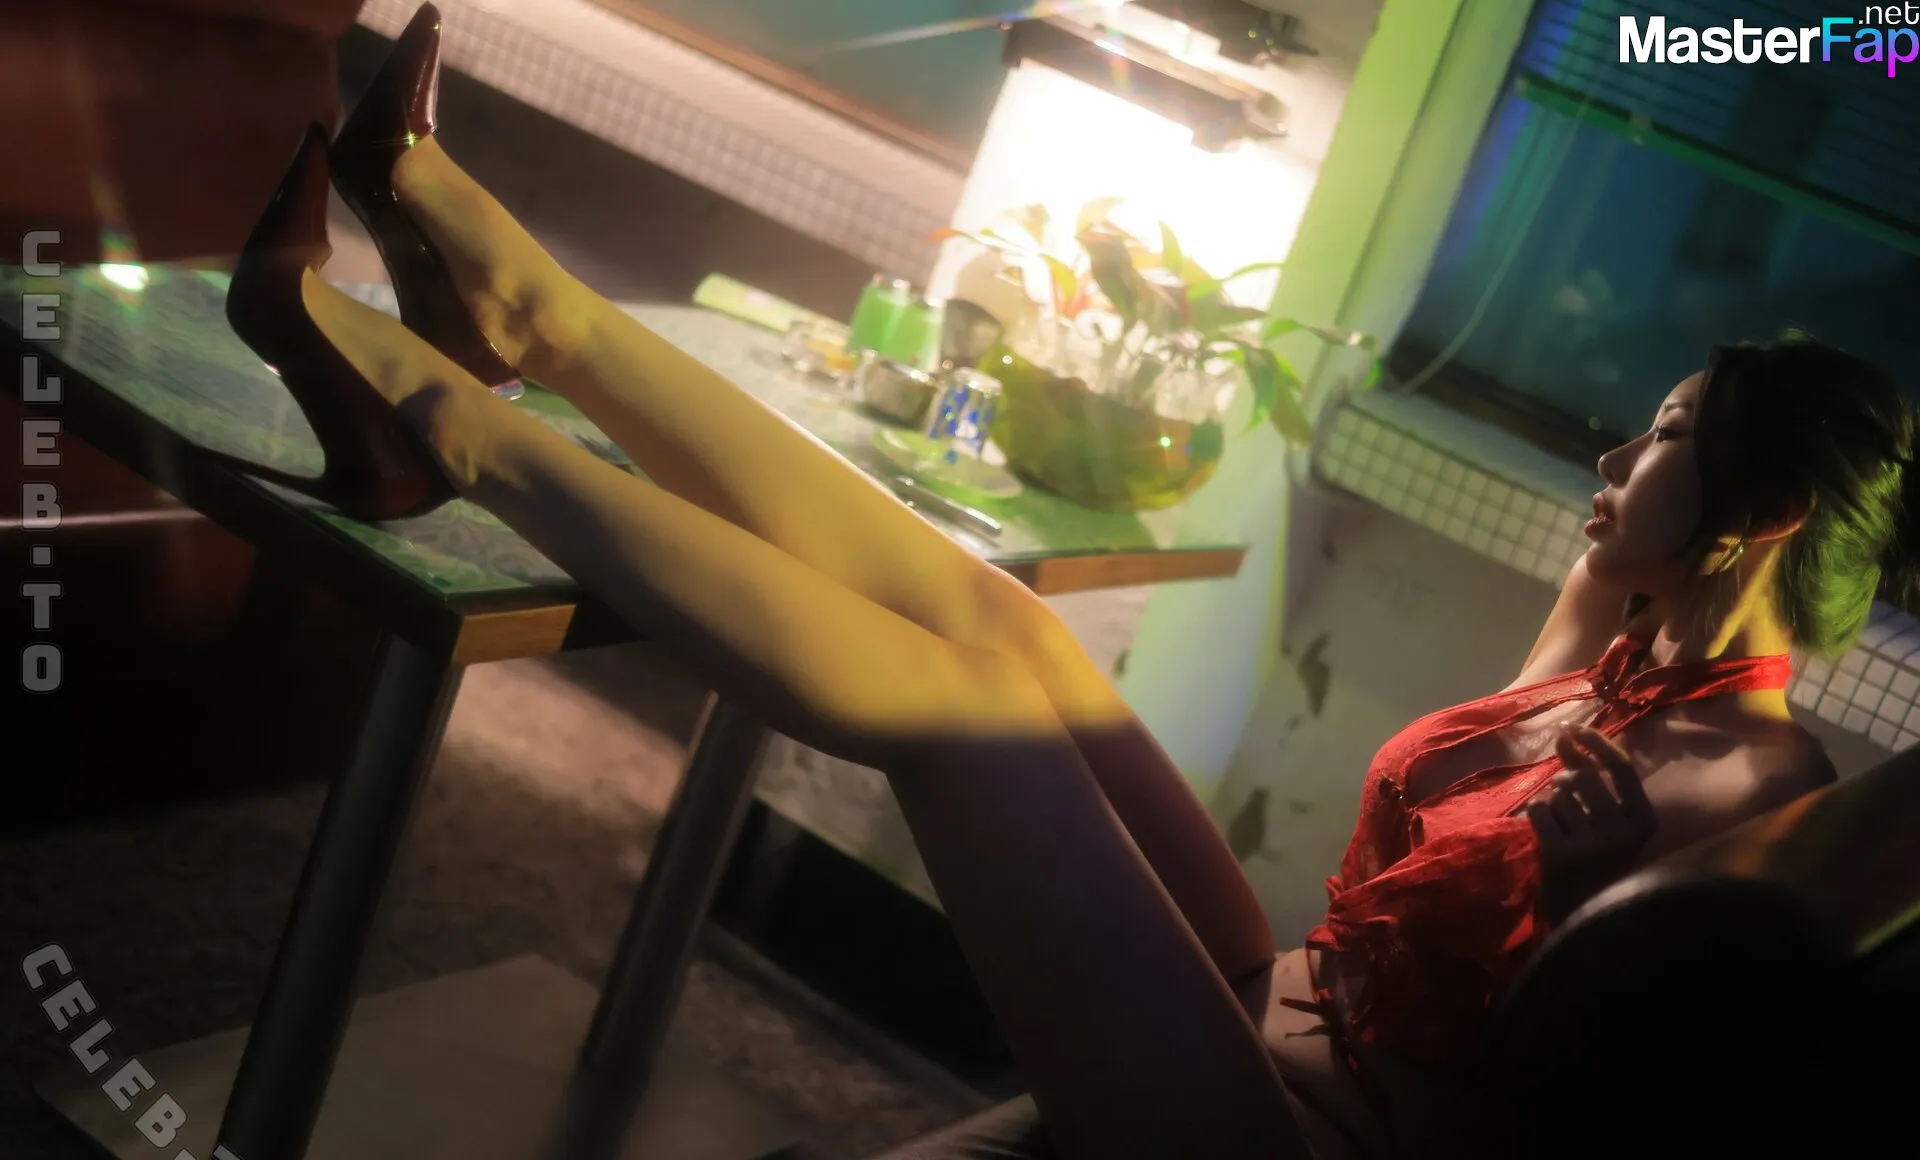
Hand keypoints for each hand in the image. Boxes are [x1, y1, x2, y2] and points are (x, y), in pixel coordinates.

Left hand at [1526, 725, 1658, 924]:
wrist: (1583, 913)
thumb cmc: (1597, 859)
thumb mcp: (1609, 820)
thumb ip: (1592, 775)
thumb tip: (1569, 732)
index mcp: (1644, 821)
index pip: (1622, 767)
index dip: (1596, 741)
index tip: (1574, 727)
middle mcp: (1623, 832)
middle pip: (1583, 777)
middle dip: (1565, 778)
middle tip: (1562, 794)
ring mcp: (1593, 845)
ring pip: (1558, 794)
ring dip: (1552, 801)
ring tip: (1561, 825)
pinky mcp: (1562, 856)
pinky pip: (1538, 810)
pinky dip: (1536, 814)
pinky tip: (1546, 833)